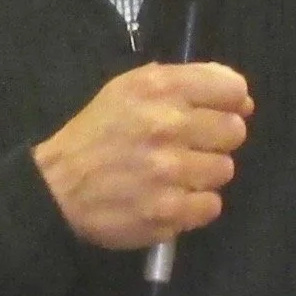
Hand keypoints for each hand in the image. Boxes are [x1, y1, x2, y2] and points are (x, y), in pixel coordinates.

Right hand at [31, 62, 252, 251]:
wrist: (53, 190)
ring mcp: (169, 171)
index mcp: (159, 89)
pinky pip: (211, 206)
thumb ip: (185, 84)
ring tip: (171, 177)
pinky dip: (193, 206)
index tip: (213, 115)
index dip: (229, 103)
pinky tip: (168, 199)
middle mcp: (167, 126)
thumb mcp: (129, 89)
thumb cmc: (95, 136)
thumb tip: (242, 102)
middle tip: (185, 148)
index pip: (232, 90)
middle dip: (213, 140)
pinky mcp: (167, 211)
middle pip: (233, 132)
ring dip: (201, 175)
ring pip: (223, 170)